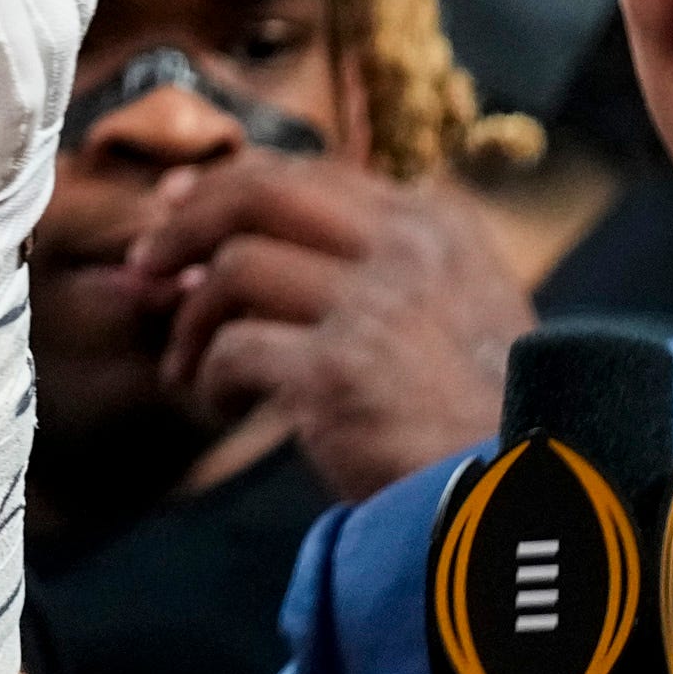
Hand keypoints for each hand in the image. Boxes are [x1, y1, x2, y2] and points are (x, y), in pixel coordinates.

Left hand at [139, 152, 530, 502]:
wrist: (525, 500)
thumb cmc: (476, 416)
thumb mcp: (455, 311)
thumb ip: (371, 267)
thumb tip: (231, 247)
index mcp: (437, 225)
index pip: (307, 173)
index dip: (224, 185)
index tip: (174, 206)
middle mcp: (409, 249)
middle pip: (258, 193)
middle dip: (184, 224)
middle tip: (147, 266)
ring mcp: (376, 306)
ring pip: (232, 269)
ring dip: (192, 321)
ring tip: (189, 368)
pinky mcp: (338, 373)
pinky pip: (231, 350)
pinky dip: (209, 379)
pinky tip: (223, 407)